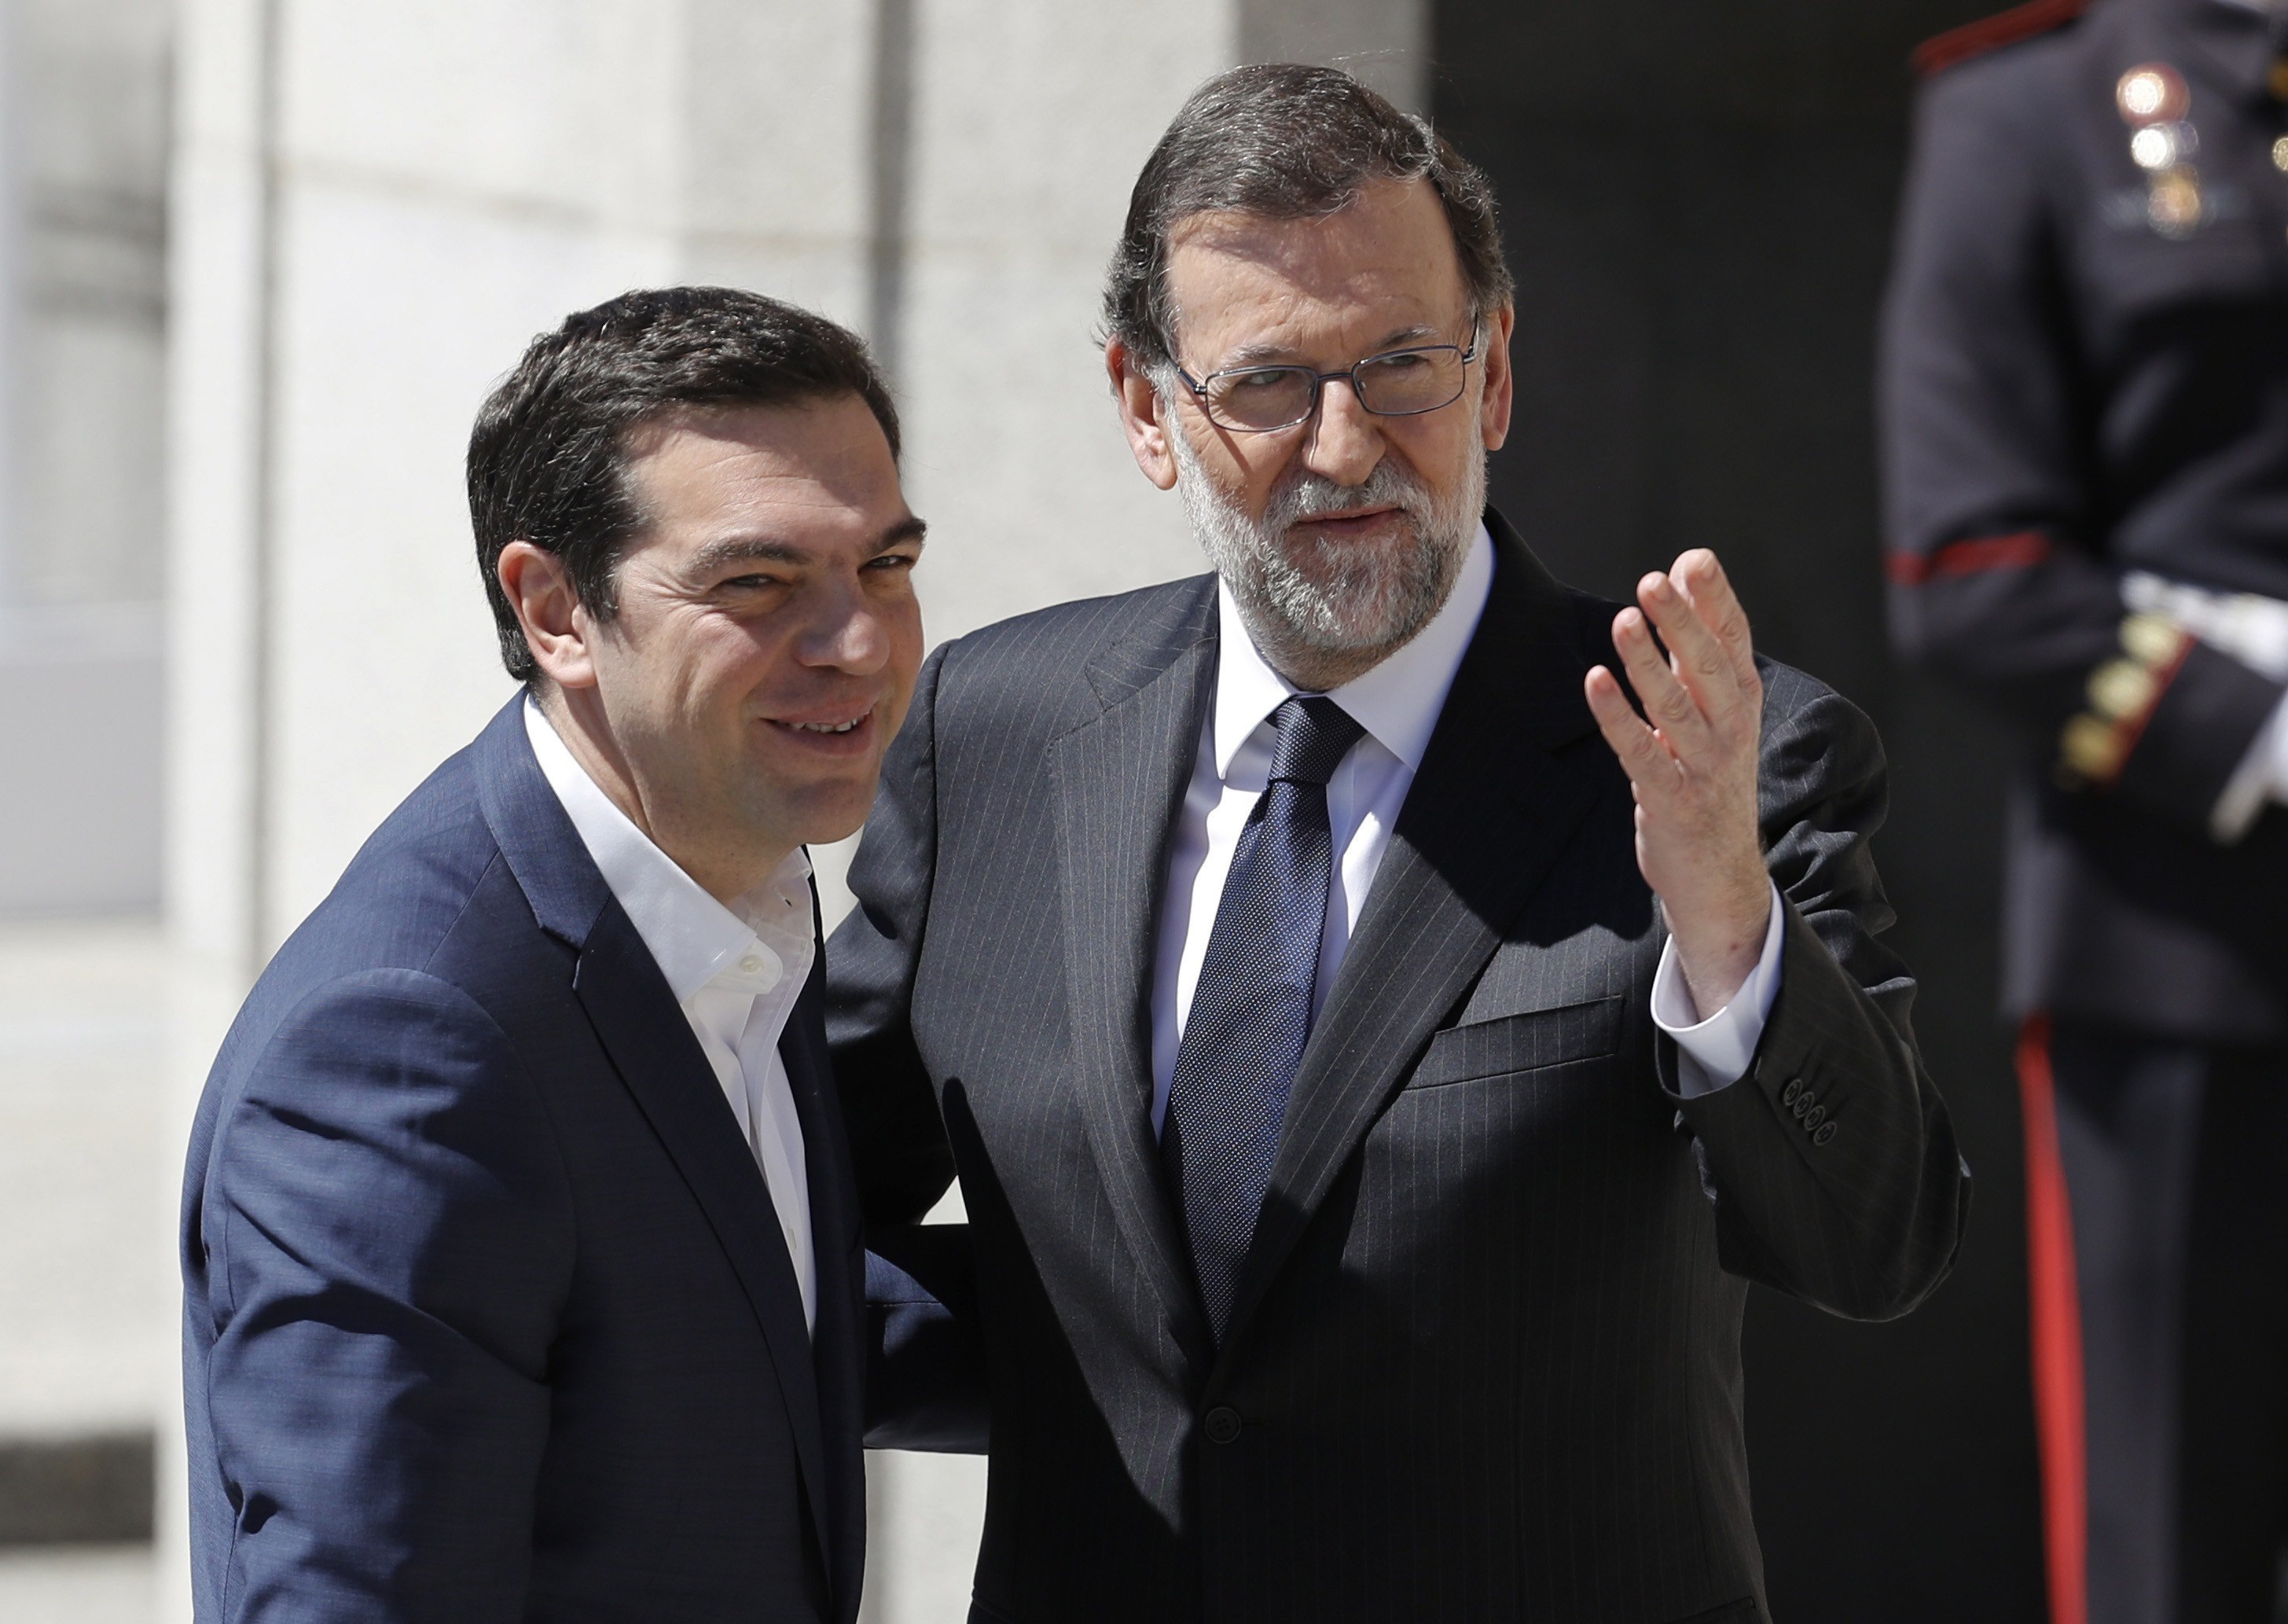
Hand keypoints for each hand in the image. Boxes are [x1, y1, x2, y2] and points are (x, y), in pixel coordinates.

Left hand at [1583, 549, 1771, 1017]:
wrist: (1720, 873)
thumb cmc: (1709, 775)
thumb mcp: (1714, 710)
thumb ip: (1697, 645)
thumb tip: (1680, 570)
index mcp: (1742, 700)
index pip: (1734, 640)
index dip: (1715, 600)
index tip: (1692, 560)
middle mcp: (1731, 728)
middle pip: (1708, 665)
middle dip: (1682, 622)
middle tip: (1652, 582)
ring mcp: (1704, 765)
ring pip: (1675, 706)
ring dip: (1648, 662)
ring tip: (1624, 620)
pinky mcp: (1671, 798)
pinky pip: (1641, 751)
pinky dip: (1618, 717)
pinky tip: (1596, 681)